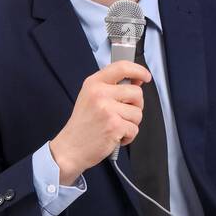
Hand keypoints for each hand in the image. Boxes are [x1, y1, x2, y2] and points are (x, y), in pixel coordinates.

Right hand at [50, 60, 151, 179]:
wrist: (70, 148)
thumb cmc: (82, 125)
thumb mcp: (91, 98)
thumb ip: (112, 87)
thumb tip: (137, 81)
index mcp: (94, 83)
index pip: (122, 67)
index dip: (139, 70)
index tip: (145, 76)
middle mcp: (100, 93)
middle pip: (136, 92)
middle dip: (136, 106)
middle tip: (123, 114)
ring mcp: (107, 109)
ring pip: (138, 113)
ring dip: (131, 123)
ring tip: (115, 127)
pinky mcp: (115, 126)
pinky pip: (134, 129)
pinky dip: (128, 137)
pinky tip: (115, 137)